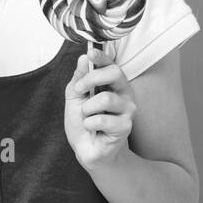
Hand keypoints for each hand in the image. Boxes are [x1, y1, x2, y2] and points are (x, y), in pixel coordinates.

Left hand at [63, 49, 135, 170]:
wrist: (86, 148)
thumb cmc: (83, 121)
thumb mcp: (75, 96)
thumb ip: (78, 77)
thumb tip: (83, 58)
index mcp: (114, 83)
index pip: (112, 64)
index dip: (102, 57)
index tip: (90, 54)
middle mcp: (124, 93)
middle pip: (115, 73)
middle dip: (91, 79)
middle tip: (79, 90)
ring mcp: (128, 110)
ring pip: (105, 98)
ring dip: (87, 109)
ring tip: (87, 117)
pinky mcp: (125, 127)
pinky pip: (102, 119)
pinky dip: (89, 124)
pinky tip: (92, 129)